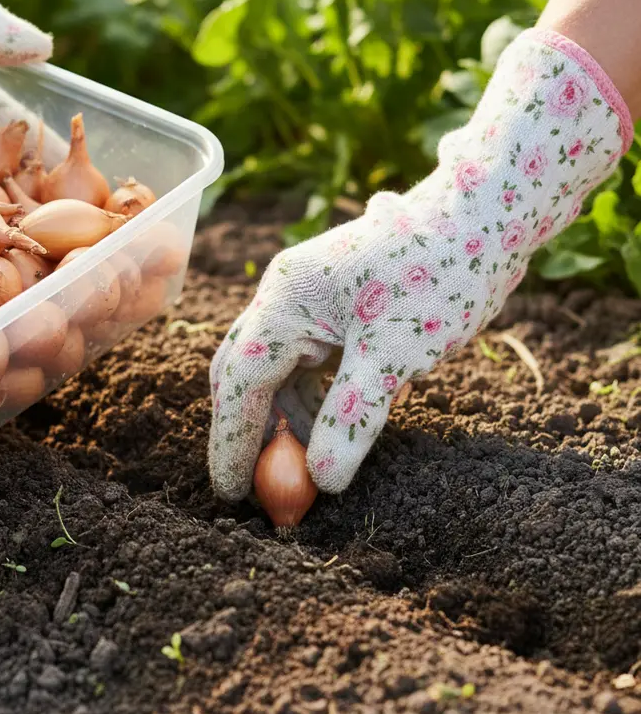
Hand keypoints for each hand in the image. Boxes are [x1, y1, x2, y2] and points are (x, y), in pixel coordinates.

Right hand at [209, 29, 630, 501]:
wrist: (482, 217)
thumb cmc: (438, 277)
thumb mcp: (394, 357)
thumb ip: (351, 418)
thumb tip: (322, 482)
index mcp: (285, 300)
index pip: (241, 382)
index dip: (233, 441)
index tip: (231, 495)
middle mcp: (284, 295)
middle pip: (244, 373)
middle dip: (247, 431)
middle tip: (254, 488)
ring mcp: (307, 298)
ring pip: (274, 370)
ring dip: (282, 419)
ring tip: (299, 470)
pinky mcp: (332, 305)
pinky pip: (303, 361)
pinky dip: (308, 399)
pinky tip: (327, 429)